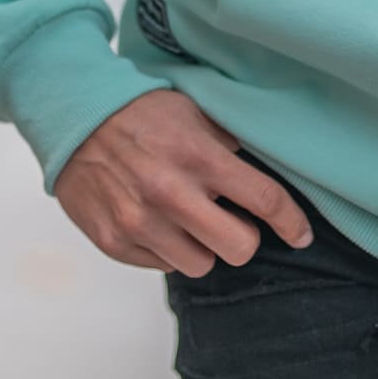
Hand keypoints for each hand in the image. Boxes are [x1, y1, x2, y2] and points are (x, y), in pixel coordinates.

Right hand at [54, 90, 314, 275]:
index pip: (264, 200)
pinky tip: (159, 220)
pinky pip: (161, 266)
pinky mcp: (114, 242)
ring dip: (203, 245)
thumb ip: (232, 142)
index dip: (291, 222)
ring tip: (189, 217)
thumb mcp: (196, 112)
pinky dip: (167, 249)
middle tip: (232, 219)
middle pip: (239, 248)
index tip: (300, 234)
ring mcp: (139, 223)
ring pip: (200, 265)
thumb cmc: (144, 113)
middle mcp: (171, 194)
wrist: (76, 118)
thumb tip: (274, 167)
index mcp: (199, 157)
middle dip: (243, 237)